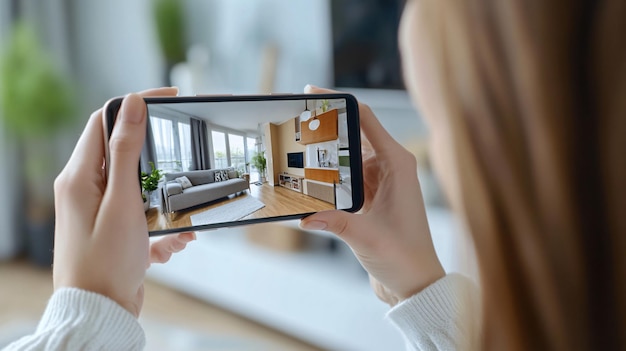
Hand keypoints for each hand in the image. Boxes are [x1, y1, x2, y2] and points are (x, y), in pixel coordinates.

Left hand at [53, 87, 195, 316]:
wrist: (99, 311)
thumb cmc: (105, 261)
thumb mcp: (122, 201)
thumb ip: (125, 151)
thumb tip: (132, 104)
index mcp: (79, 176)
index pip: (106, 120)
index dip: (137, 104)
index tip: (170, 97)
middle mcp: (84, 188)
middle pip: (126, 154)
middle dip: (160, 164)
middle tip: (183, 167)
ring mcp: (98, 209)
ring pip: (141, 187)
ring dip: (166, 202)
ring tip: (181, 224)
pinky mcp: (112, 228)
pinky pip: (143, 214)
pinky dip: (162, 225)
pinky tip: (173, 244)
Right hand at [300, 86, 444, 305]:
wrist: (416, 283)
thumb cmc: (405, 257)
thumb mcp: (367, 237)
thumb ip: (334, 222)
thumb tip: (303, 215)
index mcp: (397, 164)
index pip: (366, 118)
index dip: (339, 100)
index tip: (313, 91)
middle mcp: (390, 166)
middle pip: (353, 134)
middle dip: (325, 128)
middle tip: (295, 123)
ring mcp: (380, 181)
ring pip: (346, 157)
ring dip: (324, 156)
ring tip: (295, 150)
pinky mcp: (371, 197)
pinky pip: (345, 178)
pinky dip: (327, 178)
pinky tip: (307, 180)